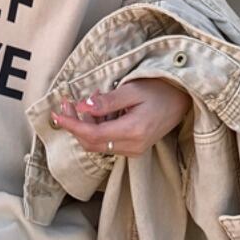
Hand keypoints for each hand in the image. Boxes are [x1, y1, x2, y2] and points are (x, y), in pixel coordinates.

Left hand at [49, 77, 191, 157]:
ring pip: (98, 144)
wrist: (183, 99)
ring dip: (85, 125)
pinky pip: (108, 142)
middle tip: (66, 103)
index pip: (92, 134)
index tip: (56, 114)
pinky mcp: (135, 147)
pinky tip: (99, 109)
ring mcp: (134, 149)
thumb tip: (82, 106)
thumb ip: (107, 101)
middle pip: (92, 142)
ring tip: (85, 101)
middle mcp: (133, 146)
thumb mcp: (132, 90)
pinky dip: (97, 127)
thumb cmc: (160, 90)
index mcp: (132, 131)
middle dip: (74, 125)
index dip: (71, 125)